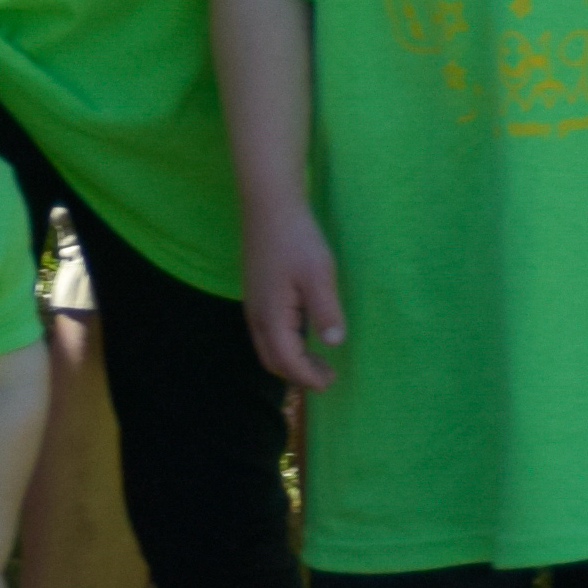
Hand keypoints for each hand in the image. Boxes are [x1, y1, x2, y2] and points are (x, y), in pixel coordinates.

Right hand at [242, 197, 347, 391]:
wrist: (268, 205)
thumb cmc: (296, 238)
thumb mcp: (319, 274)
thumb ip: (325, 311)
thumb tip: (334, 343)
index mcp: (271, 317)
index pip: (288, 362)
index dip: (309, 377)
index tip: (331, 382)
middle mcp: (256, 316)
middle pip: (272, 360)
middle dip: (298, 374)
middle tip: (326, 375)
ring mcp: (252, 304)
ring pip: (266, 346)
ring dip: (290, 359)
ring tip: (316, 358)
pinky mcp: (255, 292)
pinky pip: (265, 332)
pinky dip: (283, 343)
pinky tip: (302, 332)